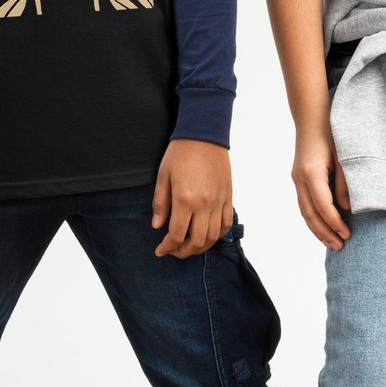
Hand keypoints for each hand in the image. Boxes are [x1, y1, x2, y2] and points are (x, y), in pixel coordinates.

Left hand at [151, 139, 232, 257]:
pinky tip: (207, 235)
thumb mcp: (163, 176)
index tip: (160, 251)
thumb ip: (160, 203)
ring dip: (200, 247)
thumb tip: (157, 226)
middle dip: (183, 252)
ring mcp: (219, 201)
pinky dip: (217, 235)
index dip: (167, 247)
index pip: (176, 234)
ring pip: (213, 236)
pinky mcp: (228, 197)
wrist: (204, 134)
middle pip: (196, 241)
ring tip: (189, 246)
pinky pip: (226, 224)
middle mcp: (205, 204)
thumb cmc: (180, 152)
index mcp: (185, 199)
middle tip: (173, 251)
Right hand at [292, 122, 351, 249]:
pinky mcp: (298, 179)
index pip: (323, 206)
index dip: (335, 223)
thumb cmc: (331, 133)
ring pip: (304, 212)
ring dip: (317, 230)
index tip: (347, 235)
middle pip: (310, 214)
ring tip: (332, 244)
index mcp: (311, 173)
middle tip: (340, 247)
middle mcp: (299, 178)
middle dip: (324, 233)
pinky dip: (313, 219)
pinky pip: (304, 204)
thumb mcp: (344, 157)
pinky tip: (323, 227)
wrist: (312, 117)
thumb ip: (345, 183)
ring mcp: (296, 179)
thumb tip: (346, 208)